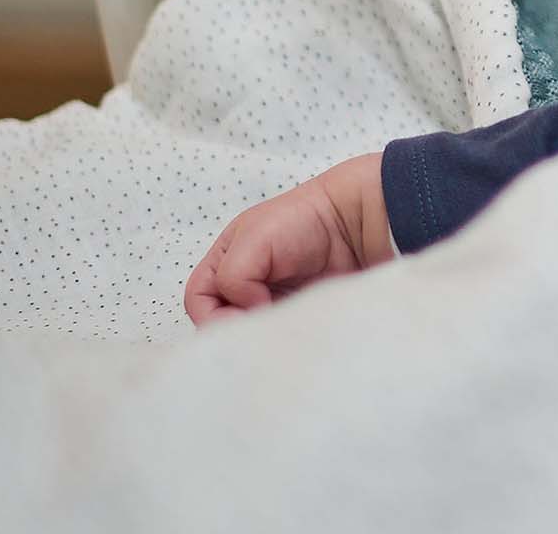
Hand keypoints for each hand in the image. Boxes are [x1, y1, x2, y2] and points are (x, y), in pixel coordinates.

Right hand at [184, 152, 388, 325]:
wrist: (359, 220)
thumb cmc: (305, 219)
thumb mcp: (254, 237)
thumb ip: (232, 274)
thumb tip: (248, 311)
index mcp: (227, 258)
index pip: (198, 297)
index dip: (211, 313)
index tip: (242, 316)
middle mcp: (246, 280)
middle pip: (220, 320)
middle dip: (234, 329)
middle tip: (259, 330)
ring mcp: (272, 298)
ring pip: (248, 331)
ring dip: (257, 336)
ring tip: (278, 331)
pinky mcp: (297, 312)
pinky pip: (277, 334)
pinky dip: (279, 338)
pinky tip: (293, 332)